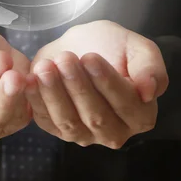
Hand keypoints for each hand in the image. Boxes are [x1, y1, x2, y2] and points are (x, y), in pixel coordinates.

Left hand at [26, 20, 167, 148]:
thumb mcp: (137, 46)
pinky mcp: (58, 130)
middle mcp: (115, 132)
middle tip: (66, 59)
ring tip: (46, 67)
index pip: (126, 104)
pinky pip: (46, 120)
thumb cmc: (112, 46)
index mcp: (140, 115)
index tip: (90, 58)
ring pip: (69, 122)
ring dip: (55, 94)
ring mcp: (85, 135)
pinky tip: (31, 80)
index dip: (108, 82)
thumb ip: (150, 66)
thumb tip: (149, 91)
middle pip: (96, 116)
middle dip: (78, 86)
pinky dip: (36, 101)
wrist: (81, 45)